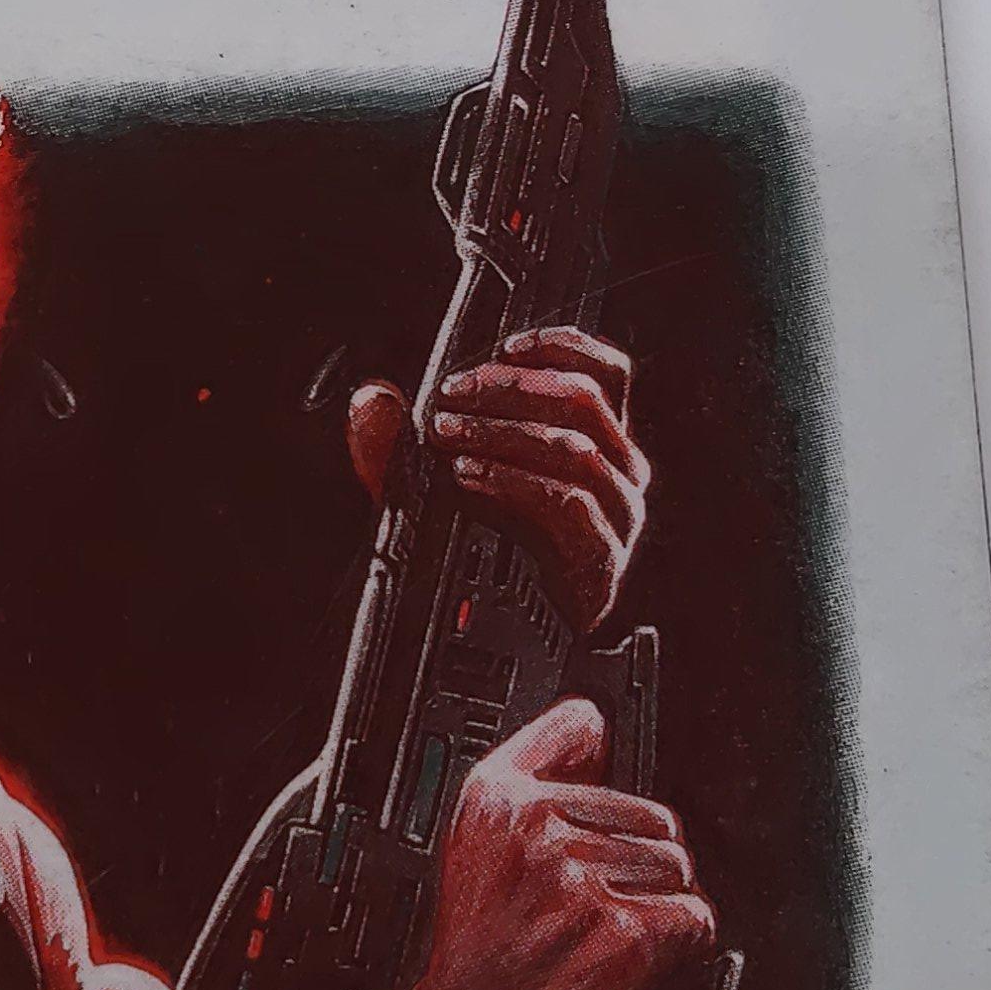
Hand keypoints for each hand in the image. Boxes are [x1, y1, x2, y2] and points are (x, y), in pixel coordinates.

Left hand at [348, 322, 647, 629]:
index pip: (606, 375)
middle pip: (584, 402)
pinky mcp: (601, 559)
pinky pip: (568, 501)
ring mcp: (616, 518)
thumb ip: (402, 448)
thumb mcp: (433, 493)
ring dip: (505, 430)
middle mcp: (618, 475)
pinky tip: (471, 475)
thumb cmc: (486, 558)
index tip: (506, 345)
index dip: (563, 346)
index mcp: (596, 444)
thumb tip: (371, 402)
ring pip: (576, 447)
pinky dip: (513, 479)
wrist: (501, 644)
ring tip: (451, 435)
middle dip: (510, 387)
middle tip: (454, 395)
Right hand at [398, 699, 715, 989]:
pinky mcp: (625, 935)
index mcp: (495, 798)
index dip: (600, 774)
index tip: (598, 788)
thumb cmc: (481, 954)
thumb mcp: (474, 841)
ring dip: (660, 909)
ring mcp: (582, 881)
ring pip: (679, 869)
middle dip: (641, 865)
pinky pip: (695, 919)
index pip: (582, 727)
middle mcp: (536, 829)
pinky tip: (630, 965)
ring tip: (603, 942)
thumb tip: (595, 725)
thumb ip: (531, 773)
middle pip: (655, 816)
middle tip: (592, 913)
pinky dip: (681, 949)